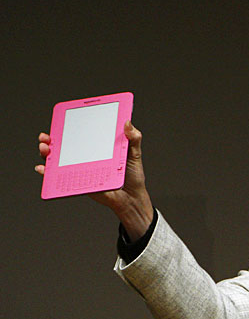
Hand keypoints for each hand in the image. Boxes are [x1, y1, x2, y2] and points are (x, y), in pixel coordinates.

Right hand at [36, 121, 153, 240]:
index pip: (79, 134)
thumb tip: (127, 122)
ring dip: (47, 154)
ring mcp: (81, 169)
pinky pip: (60, 178)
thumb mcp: (134, 153)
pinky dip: (49, 174)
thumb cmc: (132, 175)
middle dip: (50, 139)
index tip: (59, 120)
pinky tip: (44, 169)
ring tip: (46, 149)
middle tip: (47, 137)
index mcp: (97, 147)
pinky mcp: (80, 183)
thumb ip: (133, 138)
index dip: (66, 127)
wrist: (132, 197)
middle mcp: (86, 157)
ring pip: (58, 160)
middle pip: (64, 146)